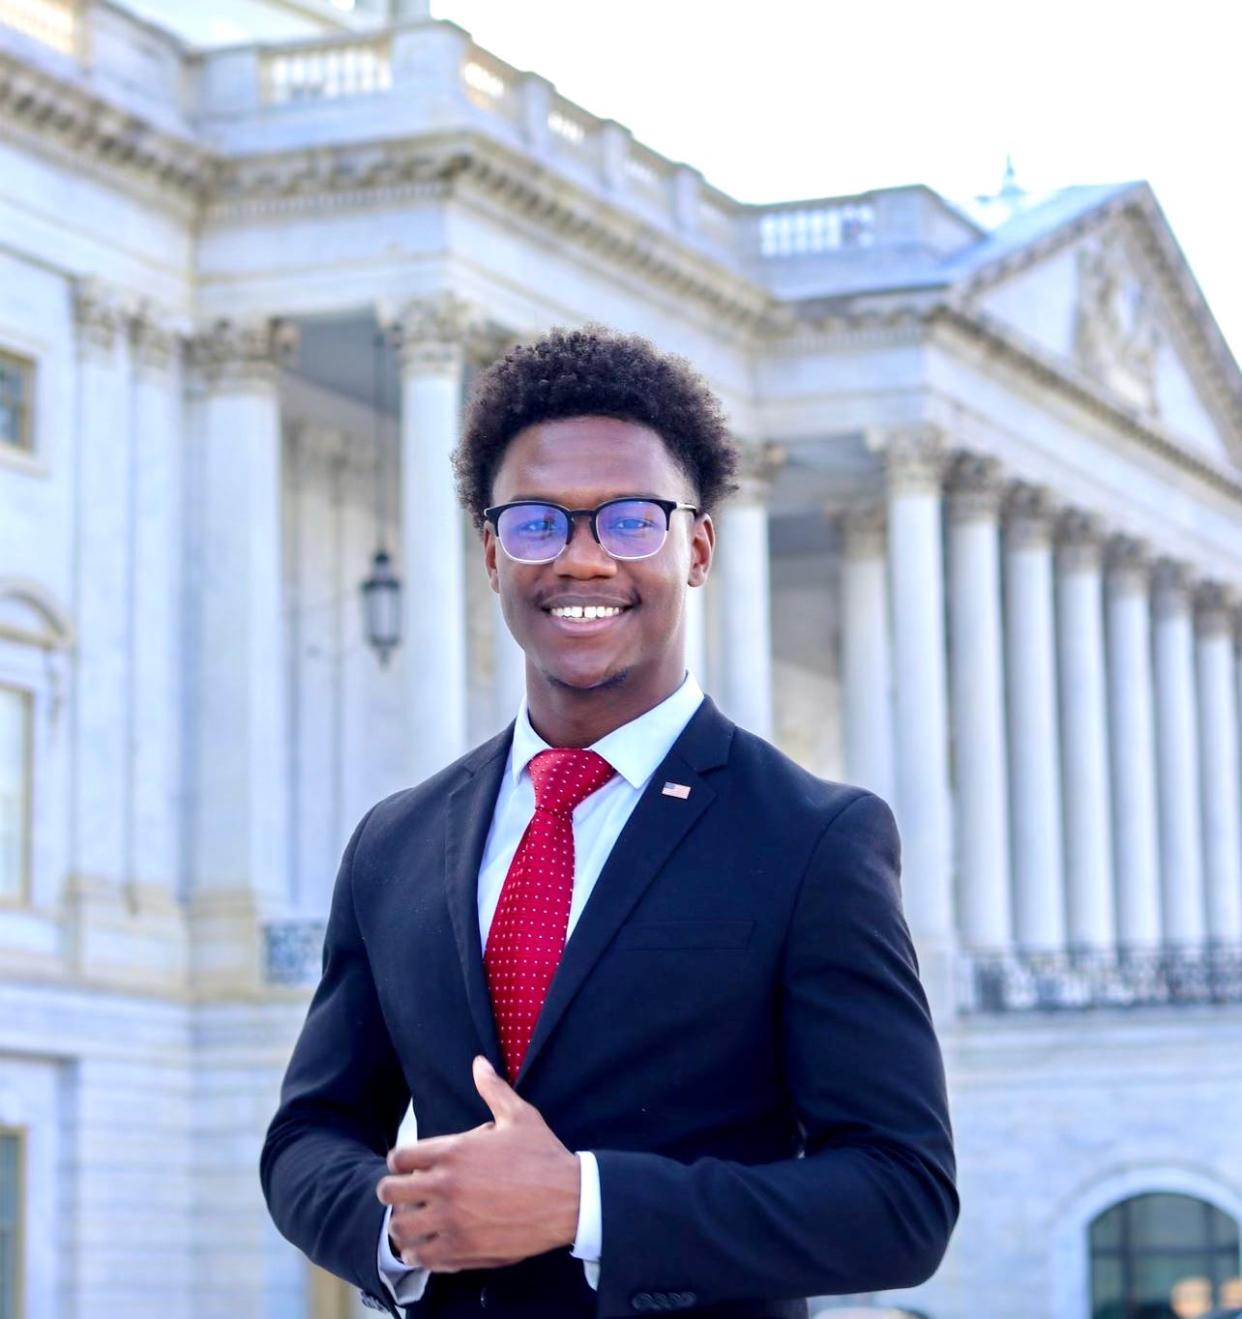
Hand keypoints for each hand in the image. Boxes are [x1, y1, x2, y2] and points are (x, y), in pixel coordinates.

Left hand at [377, 1056, 580, 1272]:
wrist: (568, 1199)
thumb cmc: (543, 1155)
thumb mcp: (519, 1115)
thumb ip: (493, 1089)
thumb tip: (479, 1063)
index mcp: (453, 1152)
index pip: (399, 1158)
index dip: (399, 1162)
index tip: (409, 1167)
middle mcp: (445, 1187)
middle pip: (390, 1193)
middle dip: (394, 1191)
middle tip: (408, 1194)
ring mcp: (452, 1221)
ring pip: (400, 1229)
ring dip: (403, 1225)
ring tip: (415, 1222)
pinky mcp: (463, 1251)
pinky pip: (422, 1258)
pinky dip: (419, 1253)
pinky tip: (428, 1246)